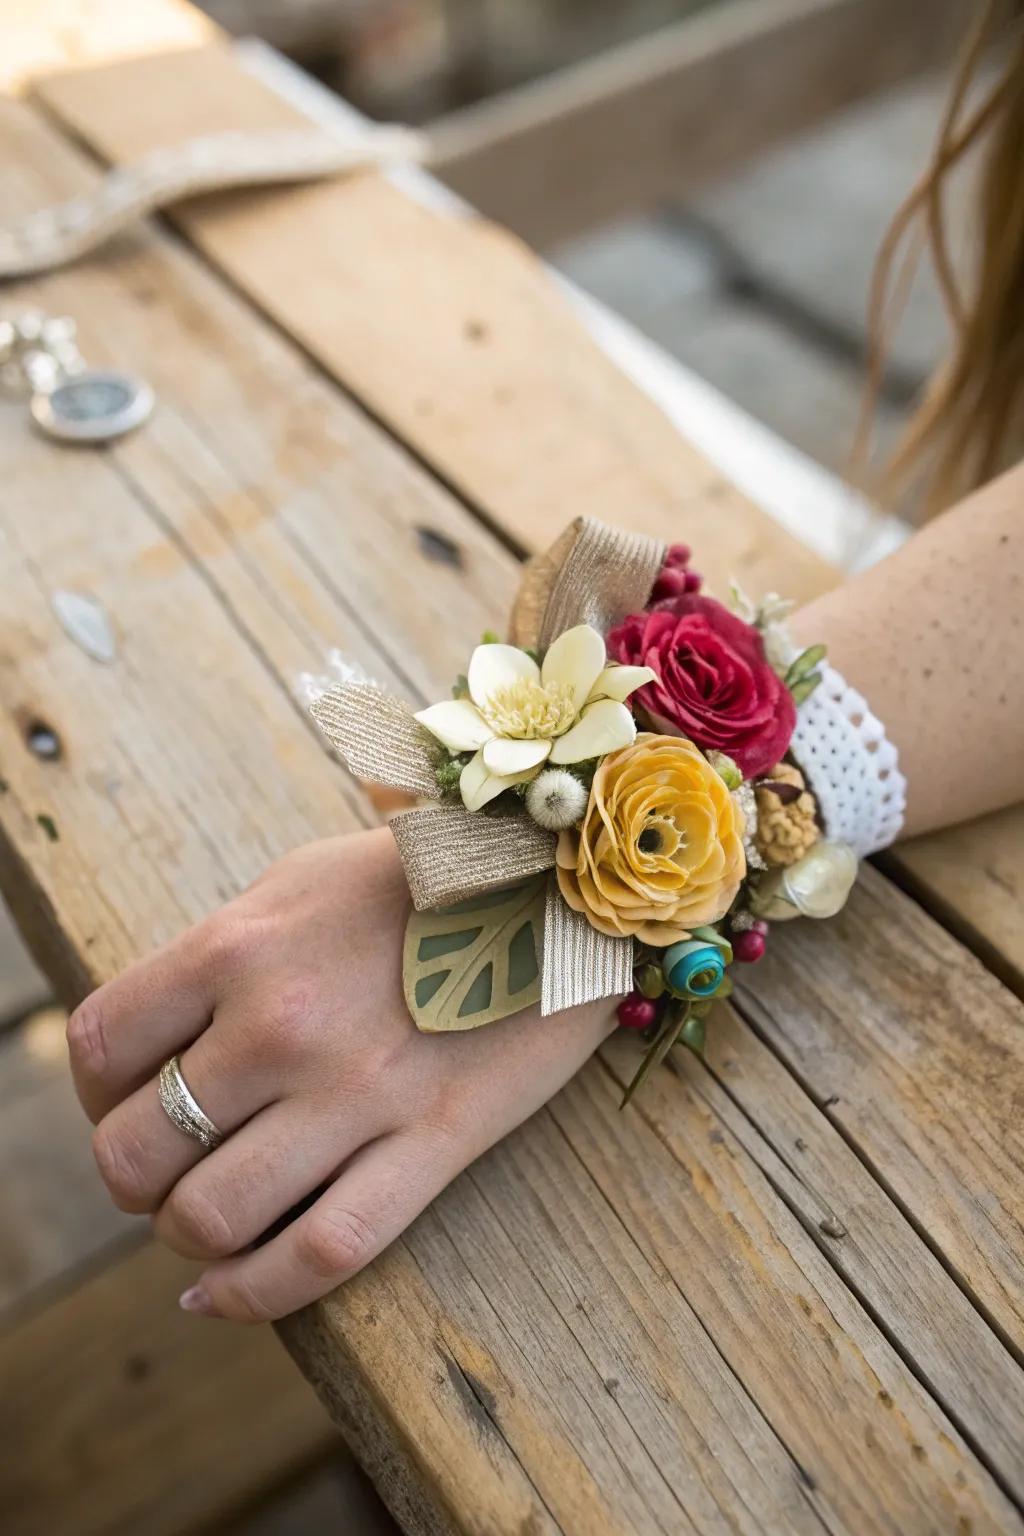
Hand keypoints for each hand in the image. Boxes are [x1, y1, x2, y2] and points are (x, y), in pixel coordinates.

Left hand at [68, 828, 613, 1321]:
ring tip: (204, 1215)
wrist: (565, 885)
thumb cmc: (424, 877)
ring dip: (184, 1234)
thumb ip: (219, 955)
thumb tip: (157, 1038)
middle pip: (135, 1150)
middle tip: (163, 1167)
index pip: (98, 1047)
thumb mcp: (301, 882)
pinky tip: (221, 1291)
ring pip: (210, 1217)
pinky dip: (250, 1295)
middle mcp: (282, 1025)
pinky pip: (319, 1254)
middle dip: (130, 1177)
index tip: (122, 1097)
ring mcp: (357, 1093)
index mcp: (238, 946)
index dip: (91, 1091)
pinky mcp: (434, 1143)